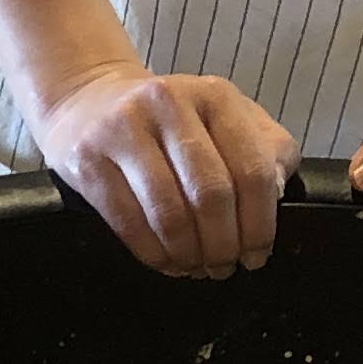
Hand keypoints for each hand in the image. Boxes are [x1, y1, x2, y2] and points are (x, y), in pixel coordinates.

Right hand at [34, 62, 295, 276]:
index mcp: (215, 96)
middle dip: (223, 245)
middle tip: (224, 267)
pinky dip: (154, 255)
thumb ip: (265, 149)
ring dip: (189, 255)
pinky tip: (167, 261)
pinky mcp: (88, 159)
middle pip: (211, 195)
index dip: (260, 224)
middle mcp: (168, 104)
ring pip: (170, 214)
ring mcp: (123, 129)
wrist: (87, 101)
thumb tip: (275, 194)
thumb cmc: (169, 120)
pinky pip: (129, 224)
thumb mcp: (225, 119)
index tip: (258, 254)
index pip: (253, 170)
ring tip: (197, 267)